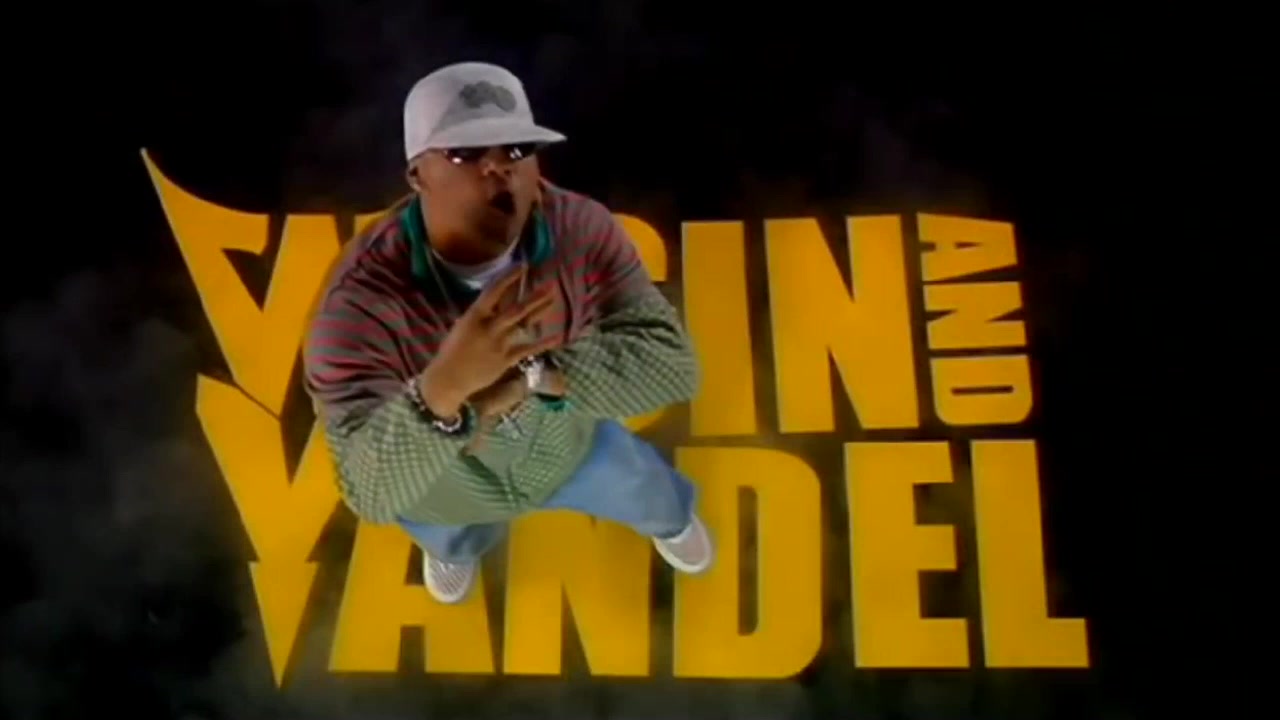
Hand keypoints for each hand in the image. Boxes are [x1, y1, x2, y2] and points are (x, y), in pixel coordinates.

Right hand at [419, 266, 560, 415]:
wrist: (449, 379)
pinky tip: (557, 337)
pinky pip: (527, 350)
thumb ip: (478, 315)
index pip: (494, 291)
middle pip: (516, 308)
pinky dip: (542, 344)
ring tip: (553, 299)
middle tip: (550, 284)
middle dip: (534, 296)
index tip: (523, 265)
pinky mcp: (506, 360)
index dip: (509, 277)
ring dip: (539, 311)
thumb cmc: (450, 351)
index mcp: (474, 316)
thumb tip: (491, 305)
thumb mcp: (461, 326)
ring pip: (524, 324)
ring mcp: (499, 344)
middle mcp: (489, 327)